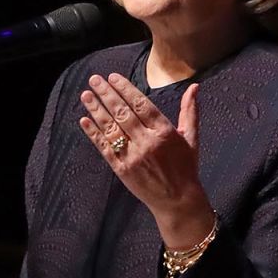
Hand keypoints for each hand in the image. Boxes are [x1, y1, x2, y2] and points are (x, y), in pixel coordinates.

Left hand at [78, 72, 214, 248]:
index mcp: (164, 132)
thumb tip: (194, 86)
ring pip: (111, 128)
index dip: (125, 89)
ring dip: (96, 110)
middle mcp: (147, 142)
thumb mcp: (191, 138)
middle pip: (122, 113)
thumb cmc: (185, 168)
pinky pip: (104, 148)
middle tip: (94, 79)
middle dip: (107, 94)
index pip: (141, 104)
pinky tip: (84, 120)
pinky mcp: (122, 169)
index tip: (112, 77)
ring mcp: (133, 156)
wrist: (177, 200)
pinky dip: (93, 134)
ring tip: (86, 95)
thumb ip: (190, 111)